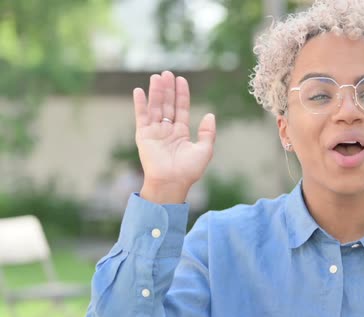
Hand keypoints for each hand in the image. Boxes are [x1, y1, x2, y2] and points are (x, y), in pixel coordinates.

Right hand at [133, 71, 215, 202]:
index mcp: (181, 132)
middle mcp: (167, 130)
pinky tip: (139, 90)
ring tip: (157, 77)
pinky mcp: (143, 135)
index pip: (181, 108)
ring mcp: (155, 132)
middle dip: (168, 89)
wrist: (172, 182)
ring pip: (156, 107)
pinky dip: (140, 103)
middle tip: (167, 73)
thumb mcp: (205, 150)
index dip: (182, 94)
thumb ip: (207, 132)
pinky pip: (141, 116)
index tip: (182, 80)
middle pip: (167, 104)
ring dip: (156, 92)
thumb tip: (210, 115)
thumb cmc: (189, 170)